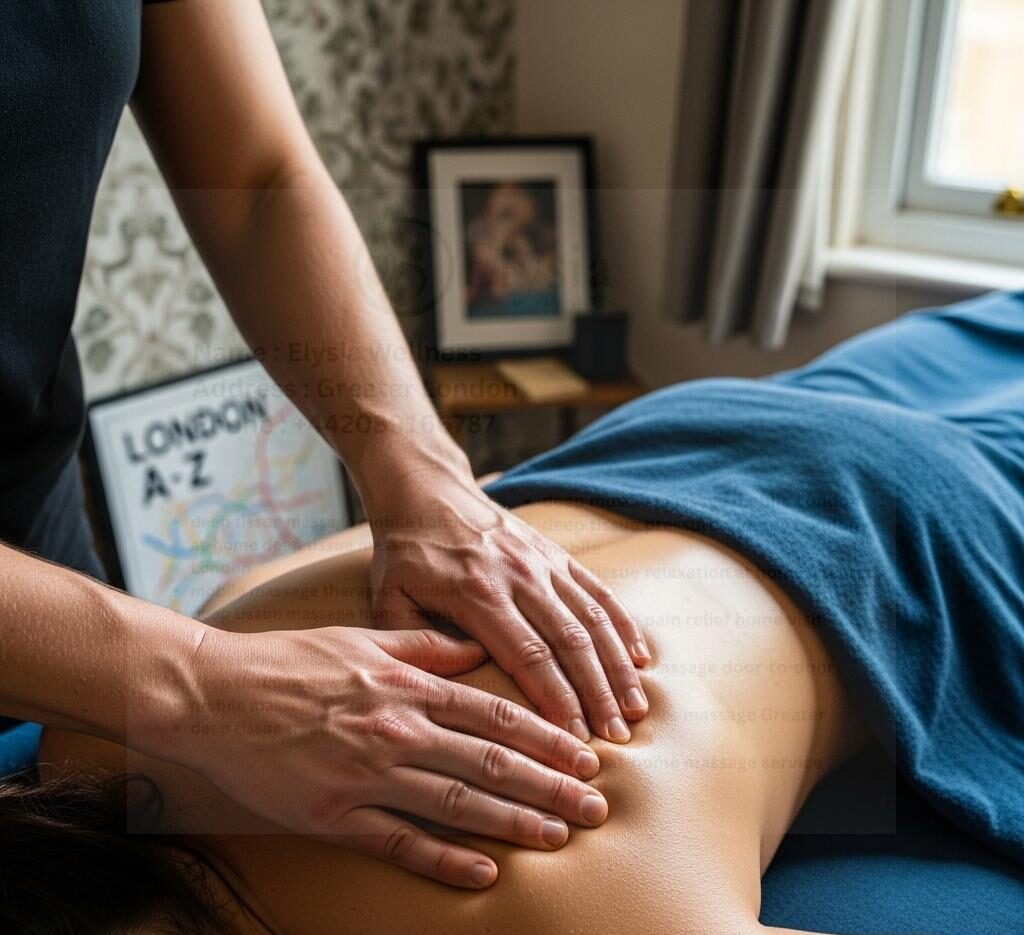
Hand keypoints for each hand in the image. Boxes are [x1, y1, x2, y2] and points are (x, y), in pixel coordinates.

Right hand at [182, 625, 606, 888]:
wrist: (217, 694)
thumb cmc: (292, 662)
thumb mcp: (363, 637)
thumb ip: (426, 644)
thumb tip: (477, 648)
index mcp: (408, 685)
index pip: (495, 714)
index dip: (546, 737)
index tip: (585, 755)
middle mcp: (398, 730)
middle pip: (489, 762)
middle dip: (549, 785)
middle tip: (595, 805)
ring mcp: (367, 775)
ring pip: (457, 804)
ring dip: (513, 822)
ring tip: (559, 836)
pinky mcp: (334, 815)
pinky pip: (399, 842)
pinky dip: (444, 860)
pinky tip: (485, 873)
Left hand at [369, 473, 650, 742]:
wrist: (428, 492)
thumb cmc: (406, 554)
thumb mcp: (391, 598)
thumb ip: (416, 644)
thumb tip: (454, 689)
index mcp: (478, 594)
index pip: (528, 655)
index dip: (556, 699)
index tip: (575, 737)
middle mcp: (519, 577)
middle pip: (570, 642)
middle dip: (596, 693)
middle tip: (616, 737)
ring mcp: (543, 564)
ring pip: (592, 619)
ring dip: (616, 665)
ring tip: (636, 708)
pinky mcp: (556, 555)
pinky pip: (598, 591)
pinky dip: (623, 624)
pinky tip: (641, 656)